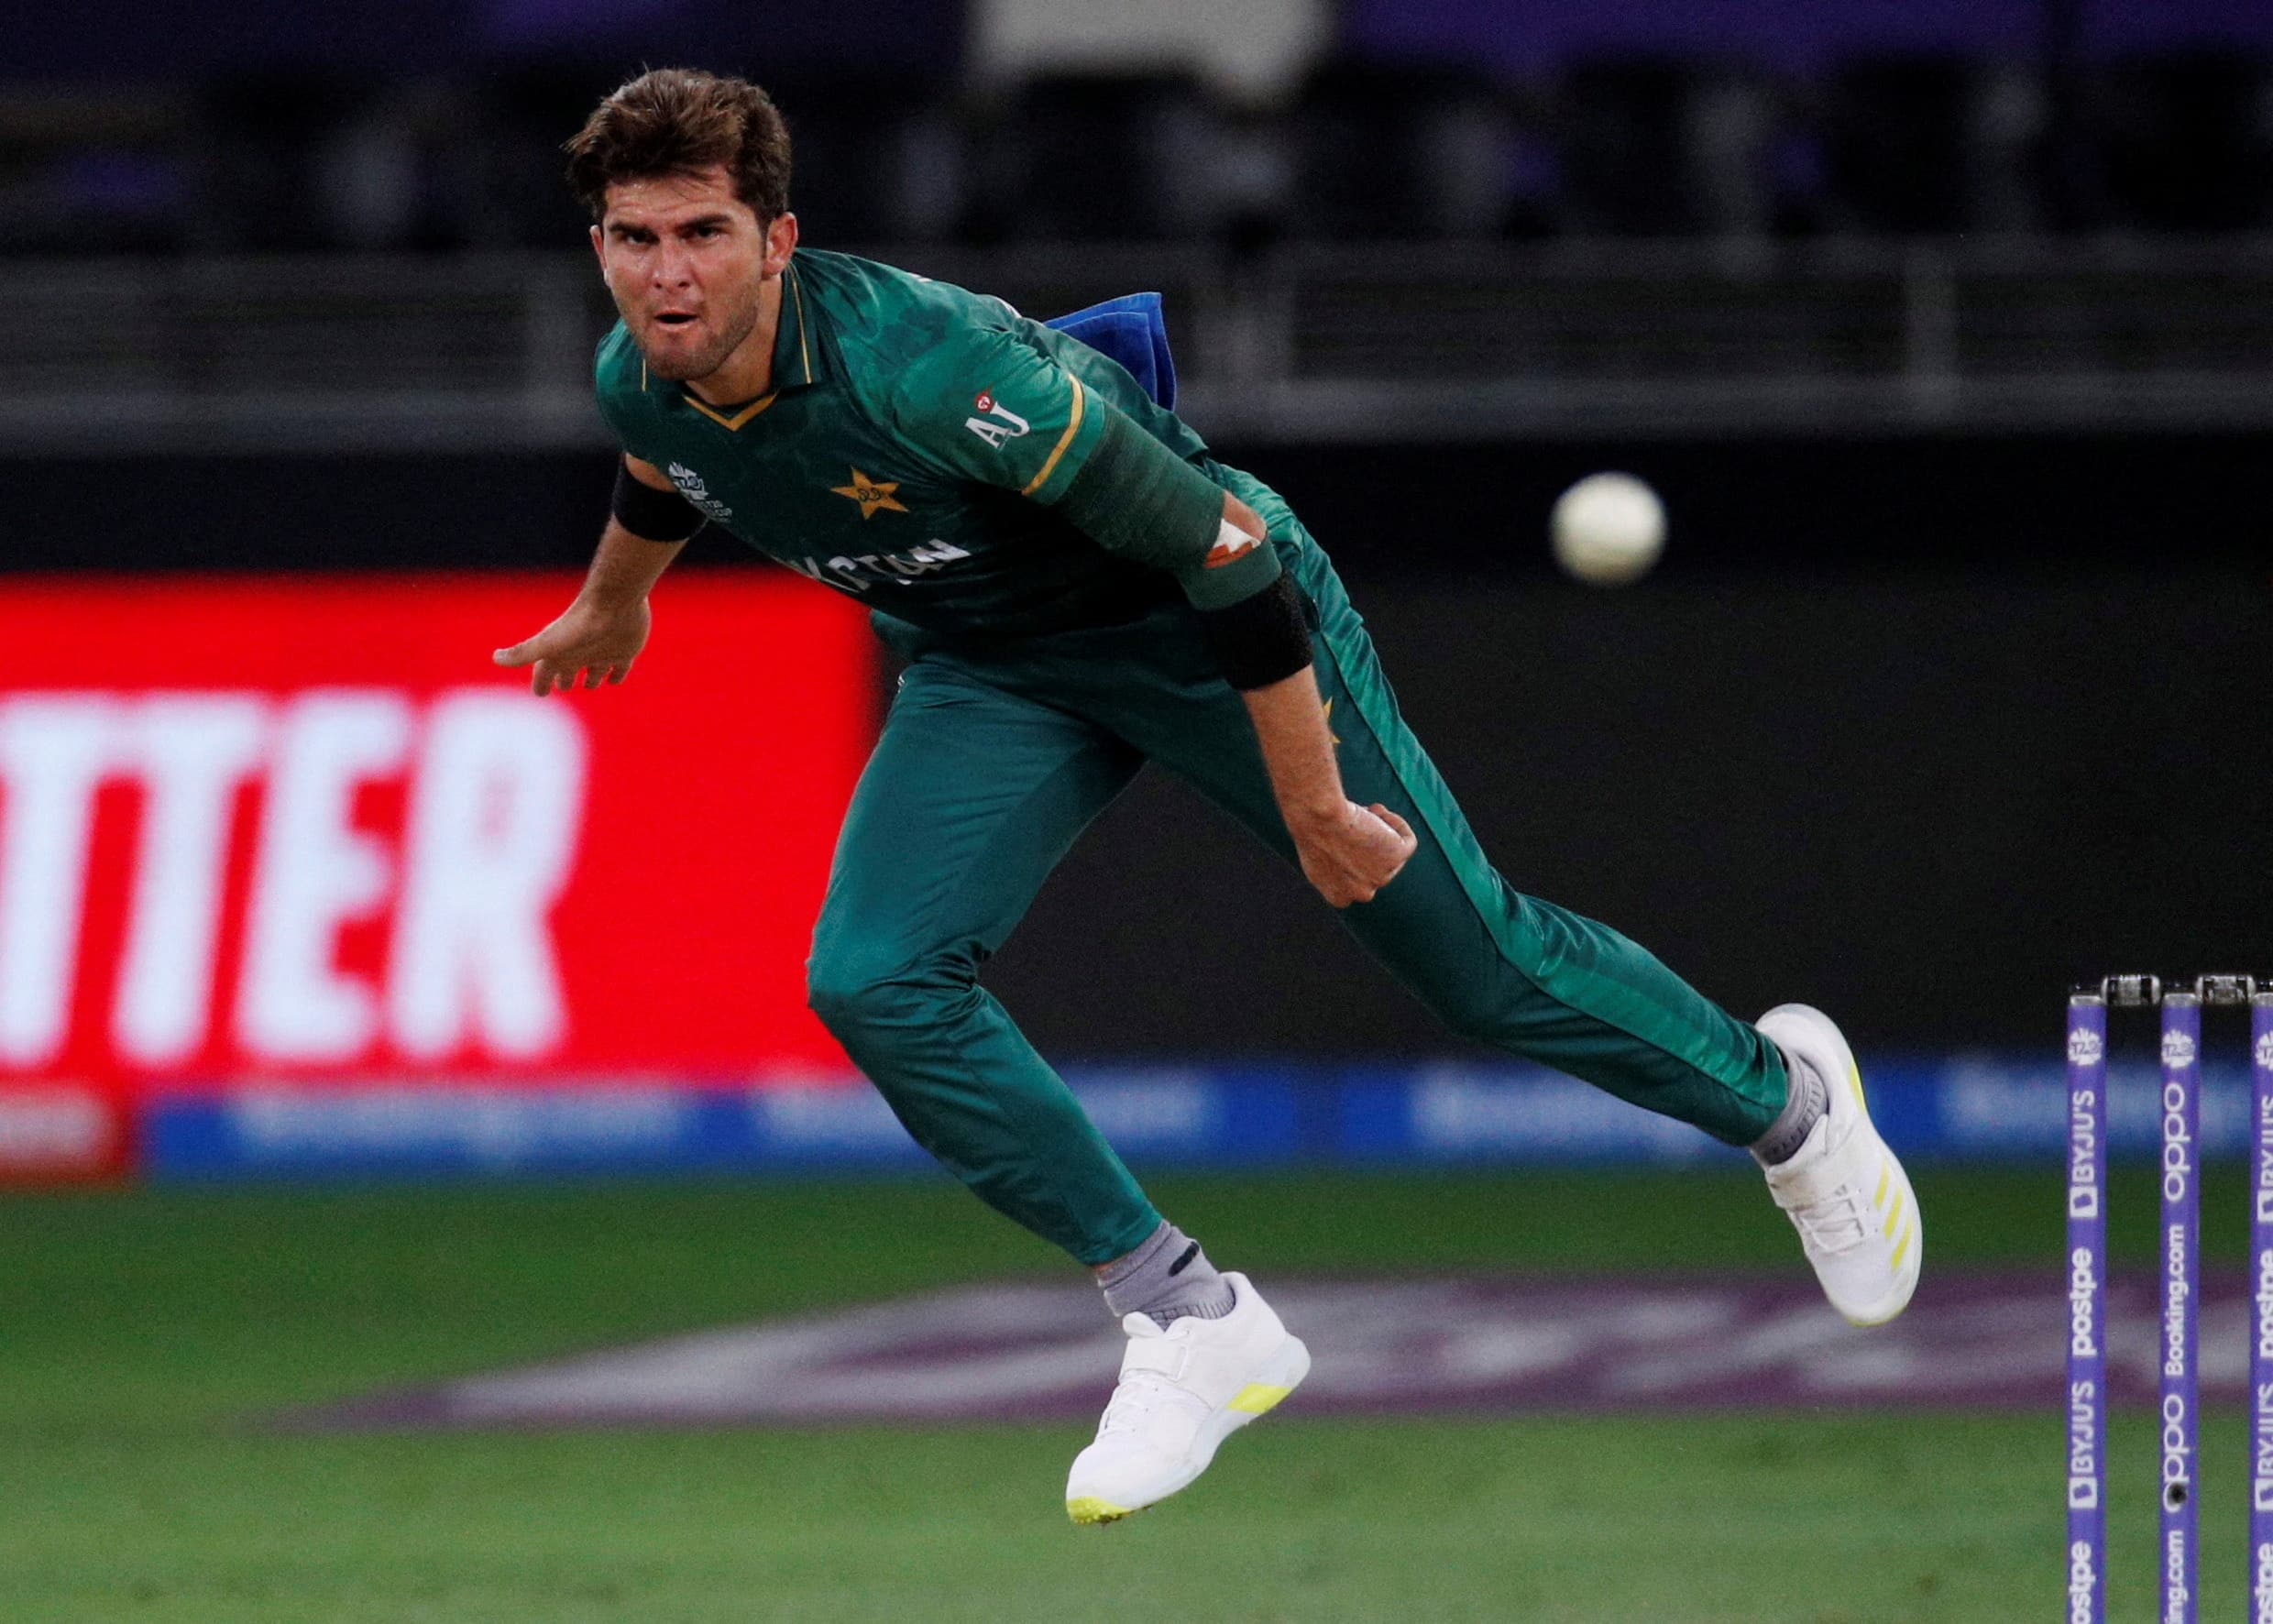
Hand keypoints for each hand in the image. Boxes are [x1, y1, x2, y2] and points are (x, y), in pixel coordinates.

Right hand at [492, 595, 650, 694]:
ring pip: (595, 672)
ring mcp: (603, 652)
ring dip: (592, 679)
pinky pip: (620, 669)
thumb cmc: (581, 623)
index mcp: (561, 654)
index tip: (538, 693)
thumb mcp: (550, 642)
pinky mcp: (625, 651)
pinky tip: (615, 678)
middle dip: (563, 680)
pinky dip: (617, 675)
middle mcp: (580, 653)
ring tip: (589, 684)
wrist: (615, 602)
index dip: (541, 683)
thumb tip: (495, 657)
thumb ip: (524, 652)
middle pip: (569, 671)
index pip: (545, 673)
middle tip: (561, 686)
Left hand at [1290, 800, 1417, 907]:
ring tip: (1364, 812)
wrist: (1319, 817)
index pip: (1354, 882)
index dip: (1353, 857)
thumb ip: (1336, 863)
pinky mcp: (1397, 858)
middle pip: (1374, 865)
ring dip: (1380, 831)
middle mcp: (1361, 893)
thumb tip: (1353, 853)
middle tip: (1358, 820)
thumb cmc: (1310, 828)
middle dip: (1369, 843)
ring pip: (1391, 853)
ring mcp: (1381, 878)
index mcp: (1339, 897)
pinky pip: (1407, 841)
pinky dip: (1396, 823)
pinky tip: (1377, 811)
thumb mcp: (1317, 854)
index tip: (1347, 837)